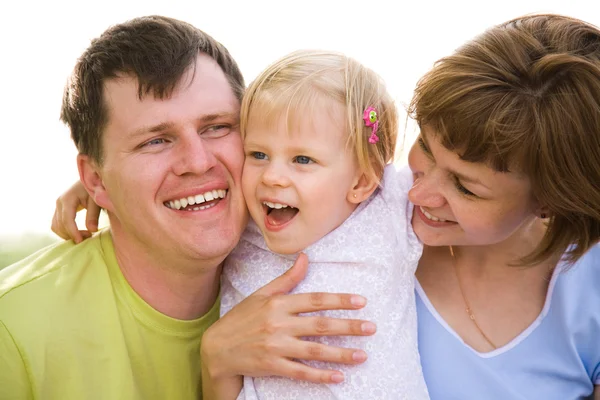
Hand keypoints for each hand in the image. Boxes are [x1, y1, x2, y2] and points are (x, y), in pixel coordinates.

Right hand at [51, 181, 100, 243]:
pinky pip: (57, 224)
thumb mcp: (95, 201)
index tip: (80, 241)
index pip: (67, 220)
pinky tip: (77, 233)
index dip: (72, 232)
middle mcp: (59, 202)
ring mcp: (57, 206)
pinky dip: (65, 231)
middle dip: (72, 234)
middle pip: (60, 225)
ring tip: (84, 235)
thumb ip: (93, 215)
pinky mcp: (59, 209)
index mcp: (67, 199)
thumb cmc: (94, 189)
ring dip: (67, 234)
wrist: (90, 179)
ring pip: (56, 226)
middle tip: (88, 237)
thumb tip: (92, 230)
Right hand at [201, 253, 375, 397]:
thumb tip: (305, 257)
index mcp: (278, 303)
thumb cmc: (241, 318)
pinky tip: (339, 377)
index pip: (315, 300)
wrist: (217, 348)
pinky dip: (320, 375)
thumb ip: (287, 279)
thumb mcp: (261, 294)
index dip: (339, 300)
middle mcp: (278, 324)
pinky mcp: (272, 366)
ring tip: (363, 355)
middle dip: (349, 326)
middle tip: (371, 328)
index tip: (361, 301)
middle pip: (320, 325)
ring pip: (314, 350)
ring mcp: (276, 346)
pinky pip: (301, 372)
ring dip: (341, 354)